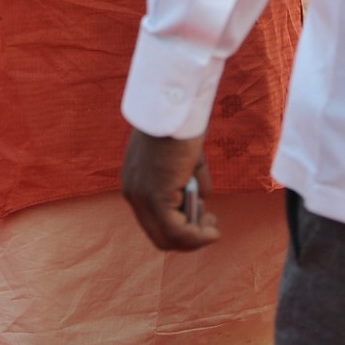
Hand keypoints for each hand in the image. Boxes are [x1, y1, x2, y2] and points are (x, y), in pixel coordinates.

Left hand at [120, 129, 218, 251]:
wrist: (173, 106)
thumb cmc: (181, 126)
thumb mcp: (182, 159)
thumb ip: (187, 181)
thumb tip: (201, 200)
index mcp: (134, 181)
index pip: (152, 220)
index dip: (179, 226)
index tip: (201, 217)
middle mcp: (132, 193)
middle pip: (158, 235)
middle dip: (188, 237)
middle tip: (210, 224)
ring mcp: (141, 197)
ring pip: (168, 238)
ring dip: (195, 238)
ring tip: (212, 223)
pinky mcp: (155, 196)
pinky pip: (177, 231)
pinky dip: (197, 237)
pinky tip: (212, 232)